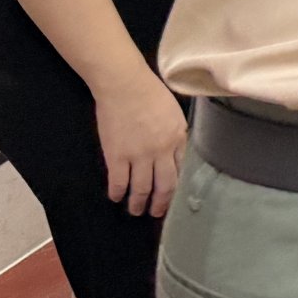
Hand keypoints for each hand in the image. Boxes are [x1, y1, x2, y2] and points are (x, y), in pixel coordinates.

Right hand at [93, 71, 186, 216]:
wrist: (124, 84)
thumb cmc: (151, 92)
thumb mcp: (174, 113)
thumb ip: (177, 134)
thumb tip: (177, 153)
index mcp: (178, 138)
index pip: (181, 171)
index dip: (177, 188)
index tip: (174, 198)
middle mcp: (161, 151)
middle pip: (165, 185)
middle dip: (161, 203)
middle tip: (156, 213)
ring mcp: (138, 155)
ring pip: (141, 189)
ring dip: (138, 203)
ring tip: (135, 210)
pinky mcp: (116, 156)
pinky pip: (118, 183)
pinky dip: (117, 193)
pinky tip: (116, 197)